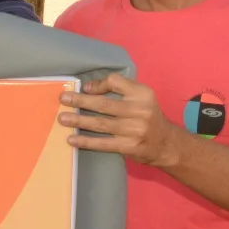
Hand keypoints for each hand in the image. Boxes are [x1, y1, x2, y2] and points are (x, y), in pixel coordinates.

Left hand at [58, 74, 181, 166]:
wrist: (166, 144)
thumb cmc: (148, 117)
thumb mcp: (142, 97)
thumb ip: (120, 89)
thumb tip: (88, 88)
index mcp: (142, 94)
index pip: (115, 82)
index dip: (98, 85)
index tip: (84, 88)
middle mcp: (140, 110)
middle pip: (104, 104)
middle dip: (81, 101)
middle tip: (63, 99)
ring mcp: (134, 130)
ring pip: (101, 123)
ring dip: (79, 121)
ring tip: (63, 118)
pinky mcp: (129, 146)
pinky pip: (103, 143)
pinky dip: (86, 141)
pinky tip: (72, 139)